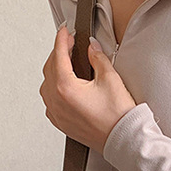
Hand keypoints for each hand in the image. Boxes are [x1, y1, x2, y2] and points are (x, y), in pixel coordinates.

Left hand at [40, 24, 137, 154]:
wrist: (122, 139)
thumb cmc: (118, 116)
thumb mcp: (110, 79)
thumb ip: (98, 59)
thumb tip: (92, 48)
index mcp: (65, 88)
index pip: (59, 56)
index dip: (62, 40)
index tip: (65, 31)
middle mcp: (57, 101)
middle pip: (50, 68)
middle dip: (59, 54)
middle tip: (70, 44)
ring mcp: (57, 114)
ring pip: (47, 85)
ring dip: (54, 71)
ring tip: (67, 63)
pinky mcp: (61, 123)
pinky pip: (50, 101)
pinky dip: (54, 89)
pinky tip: (65, 86)